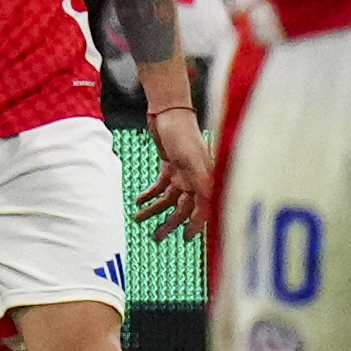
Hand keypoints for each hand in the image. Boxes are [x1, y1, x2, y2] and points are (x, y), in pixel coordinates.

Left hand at [133, 104, 217, 241]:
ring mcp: (183, 173)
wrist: (169, 112)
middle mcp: (196, 179)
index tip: (186, 238)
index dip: (196, 224)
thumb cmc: (184, 133)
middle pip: (183, 208)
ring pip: (169, 198)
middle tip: (157, 238)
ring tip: (139, 219)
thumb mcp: (193, 159)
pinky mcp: (170, 165)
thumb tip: (210, 205)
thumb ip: (203, 182)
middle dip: (170, 223)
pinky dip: (150, 194)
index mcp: (206, 179)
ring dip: (155, 210)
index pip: (203, 208)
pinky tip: (139, 200)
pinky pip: (160, 185)